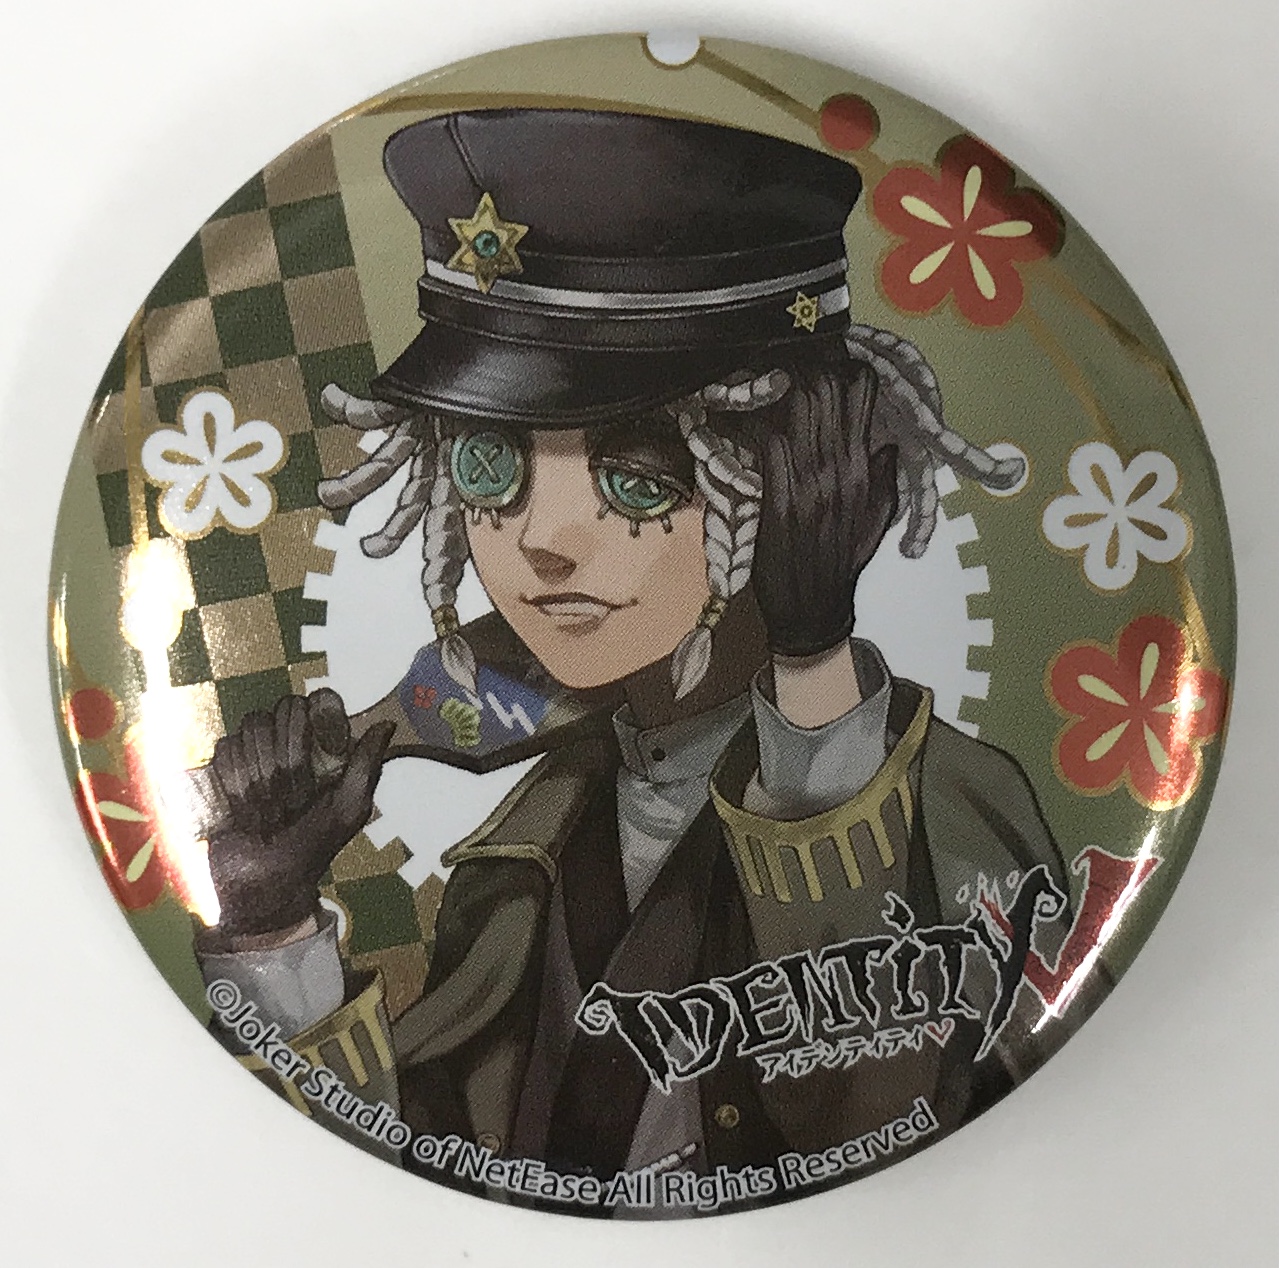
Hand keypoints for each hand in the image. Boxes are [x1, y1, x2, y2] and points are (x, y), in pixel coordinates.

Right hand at [206, 690, 394, 937]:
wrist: (262, 883)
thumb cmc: (312, 848)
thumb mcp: (348, 810)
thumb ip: (366, 765)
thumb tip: (386, 725)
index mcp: (323, 747)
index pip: (318, 702)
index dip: (317, 722)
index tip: (321, 755)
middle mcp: (288, 741)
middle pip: (283, 708)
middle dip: (287, 753)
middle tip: (292, 795)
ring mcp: (254, 752)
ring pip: (251, 725)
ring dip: (259, 771)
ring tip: (267, 808)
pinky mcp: (222, 767)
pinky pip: (224, 748)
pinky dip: (233, 779)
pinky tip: (241, 807)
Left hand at [750, 364, 897, 658]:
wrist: (813, 608)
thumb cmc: (840, 562)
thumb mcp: (877, 521)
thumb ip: (885, 480)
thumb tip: (888, 444)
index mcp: (865, 471)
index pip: (862, 400)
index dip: (842, 368)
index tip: (822, 353)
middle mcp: (842, 472)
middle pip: (828, 397)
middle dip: (805, 367)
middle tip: (783, 352)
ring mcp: (812, 487)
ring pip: (799, 414)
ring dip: (778, 388)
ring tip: (763, 370)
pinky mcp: (780, 502)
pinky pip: (770, 447)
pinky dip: (755, 425)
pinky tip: (741, 411)